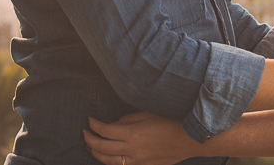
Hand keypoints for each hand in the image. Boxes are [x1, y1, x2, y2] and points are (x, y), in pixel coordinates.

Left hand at [83, 112, 198, 164]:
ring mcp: (138, 161)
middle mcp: (133, 149)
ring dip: (96, 154)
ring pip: (109, 161)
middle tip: (84, 133)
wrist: (189, 139)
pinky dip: (111, 162)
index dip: (94, 125)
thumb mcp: (147, 113)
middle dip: (90, 140)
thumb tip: (111, 123)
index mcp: (133, 133)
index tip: (89, 120)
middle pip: (103, 148)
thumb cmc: (170, 121)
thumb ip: (127, 119)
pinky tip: (107, 157)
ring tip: (89, 147)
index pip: (105, 131)